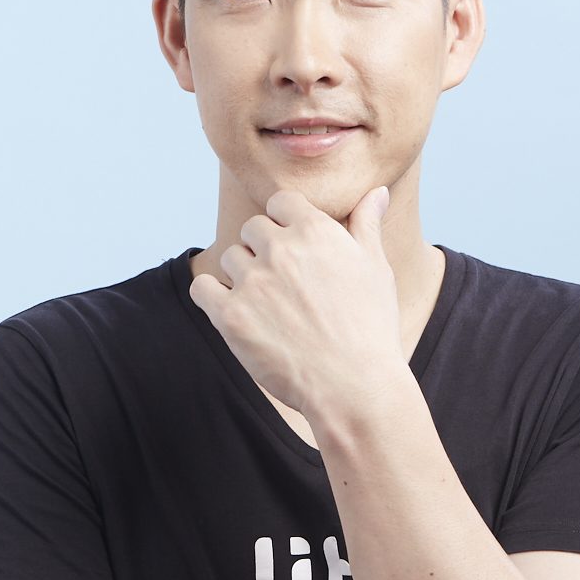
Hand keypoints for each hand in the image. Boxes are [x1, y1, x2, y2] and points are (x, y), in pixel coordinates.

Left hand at [186, 185, 400, 422]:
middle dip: (264, 250)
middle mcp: (281, 249)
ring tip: (270, 308)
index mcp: (315, 230)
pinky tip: (236, 313)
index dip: (285, 225)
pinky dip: (214, 297)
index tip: (295, 251)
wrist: (354, 387)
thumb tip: (375, 192)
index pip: (280, 203)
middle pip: (253, 229)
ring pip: (230, 258)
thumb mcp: (376, 269)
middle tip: (286, 287)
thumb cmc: (371, 329)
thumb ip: (366, 225)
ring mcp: (253, 282)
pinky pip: (203, 288)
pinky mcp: (231, 316)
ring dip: (243, 276)